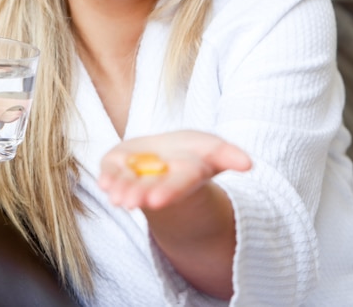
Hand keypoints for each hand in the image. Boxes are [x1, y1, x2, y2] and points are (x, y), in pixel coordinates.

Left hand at [98, 130, 250, 209]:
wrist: (166, 158)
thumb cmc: (192, 154)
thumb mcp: (213, 150)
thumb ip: (228, 156)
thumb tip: (249, 164)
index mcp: (184, 177)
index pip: (177, 186)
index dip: (168, 192)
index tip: (155, 200)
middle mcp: (159, 182)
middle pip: (149, 190)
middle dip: (139, 194)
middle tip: (128, 201)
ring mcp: (137, 176)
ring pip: (128, 186)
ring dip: (121, 190)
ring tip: (115, 195)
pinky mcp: (118, 166)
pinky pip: (111, 173)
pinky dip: (107, 177)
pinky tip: (103, 182)